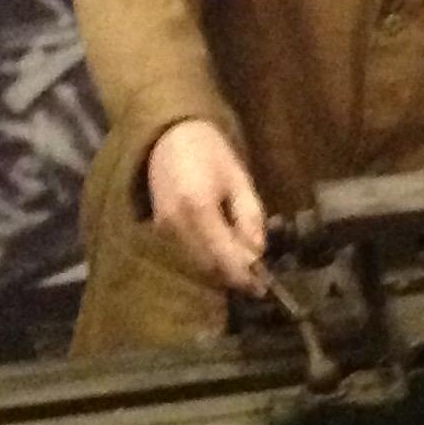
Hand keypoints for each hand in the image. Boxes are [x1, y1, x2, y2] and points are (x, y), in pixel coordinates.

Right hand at [144, 118, 269, 293]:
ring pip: (197, 264)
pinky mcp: (159, 230)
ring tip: (245, 266)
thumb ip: (250, 217)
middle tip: (258, 279)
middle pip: (209, 266)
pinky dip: (207, 259)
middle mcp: (176, 225)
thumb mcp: (239, 179)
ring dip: (221, 270)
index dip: (244, 276)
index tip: (264, 288)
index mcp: (199, 208)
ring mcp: (164, 229)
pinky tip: (224, 251)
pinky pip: (187, 254)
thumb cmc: (212, 153)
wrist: (170, 136)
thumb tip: (258, 252)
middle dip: (234, 276)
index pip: (223, 256)